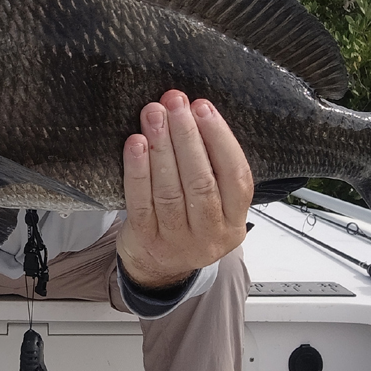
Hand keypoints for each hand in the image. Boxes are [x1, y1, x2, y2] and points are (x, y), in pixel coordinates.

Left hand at [116, 91, 252, 289]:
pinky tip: (135, 144)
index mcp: (235, 221)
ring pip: (170, 190)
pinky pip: (141, 201)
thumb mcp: (214, 205)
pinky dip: (137, 170)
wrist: (157, 267)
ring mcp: (178, 240)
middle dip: (186, 136)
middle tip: (174, 103)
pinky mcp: (147, 240)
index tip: (202, 107)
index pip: (235, 176)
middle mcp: (211, 234)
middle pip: (201, 181)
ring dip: (161, 147)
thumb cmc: (188, 222)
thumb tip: (194, 113)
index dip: (219, 139)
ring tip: (153, 115)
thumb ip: (212, 168)